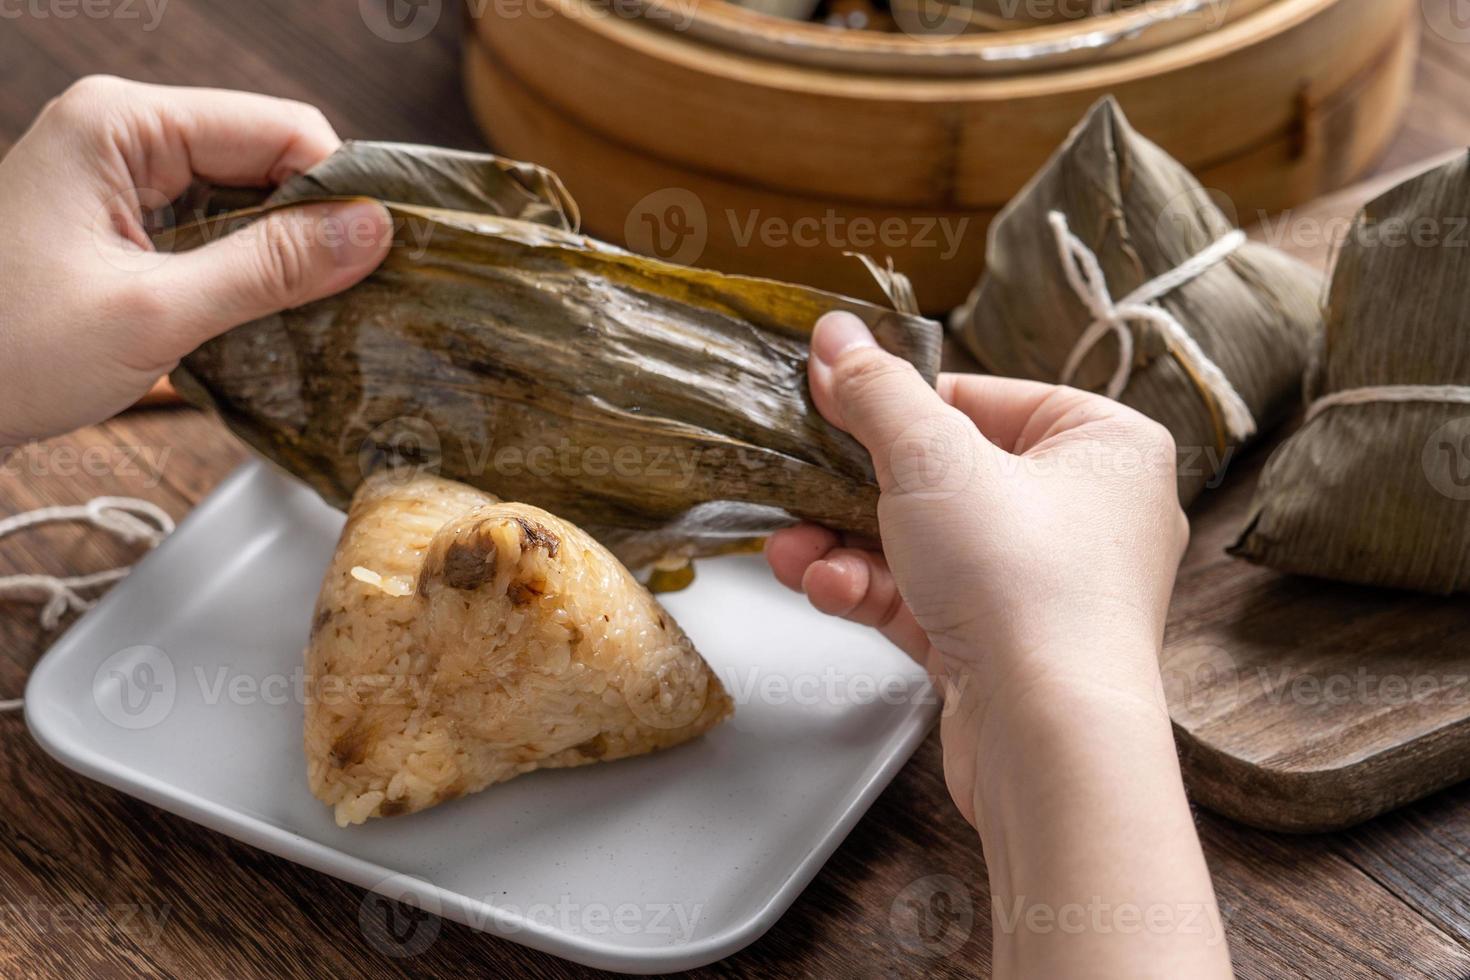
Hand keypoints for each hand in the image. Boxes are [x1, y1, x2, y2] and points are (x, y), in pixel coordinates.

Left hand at [0, 76, 392, 443]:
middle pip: (267, 158)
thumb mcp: (155, 312)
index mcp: (119, 123)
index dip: (339, 186)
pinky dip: (250, 270)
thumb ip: (270, 266)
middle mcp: (122, 134)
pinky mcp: (124, 223)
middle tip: (354, 291)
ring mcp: (121, 179)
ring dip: (284, 253)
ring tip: (315, 309)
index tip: (380, 253)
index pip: (278, 126)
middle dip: (314, 222)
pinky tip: (269, 312)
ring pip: (248, 197)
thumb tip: (373, 230)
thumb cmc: (6, 352)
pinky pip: (216, 229)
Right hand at [768, 310, 1187, 822]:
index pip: (982, 397)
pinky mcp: (1005, 645)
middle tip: (796, 475)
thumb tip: (836, 338)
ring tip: (791, 547)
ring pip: (926, 543)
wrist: (1048, 740)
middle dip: (855, 485)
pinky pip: (926, 598)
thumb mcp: (932, 458)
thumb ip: (877, 393)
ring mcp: (1045, 586)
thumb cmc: (1029, 588)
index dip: (897, 401)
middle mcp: (1086, 514)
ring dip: (848, 543)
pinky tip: (823, 585)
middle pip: (944, 473)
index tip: (829, 398)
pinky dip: (872, 590)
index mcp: (1103, 445)